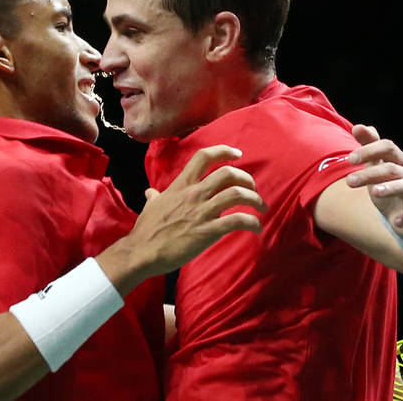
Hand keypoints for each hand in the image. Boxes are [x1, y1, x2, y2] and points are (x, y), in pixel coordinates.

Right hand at [129, 145, 266, 278]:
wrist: (142, 252)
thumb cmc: (146, 230)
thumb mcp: (150, 207)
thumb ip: (155, 197)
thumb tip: (150, 193)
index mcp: (181, 185)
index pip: (204, 157)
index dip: (224, 151)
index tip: (237, 154)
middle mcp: (193, 194)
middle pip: (228, 173)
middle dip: (246, 179)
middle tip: (253, 189)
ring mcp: (201, 212)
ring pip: (237, 194)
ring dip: (255, 199)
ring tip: (261, 207)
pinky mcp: (207, 231)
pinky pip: (237, 221)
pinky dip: (252, 222)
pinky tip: (256, 228)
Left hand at [345, 124, 402, 240]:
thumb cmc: (390, 186)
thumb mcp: (377, 167)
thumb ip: (368, 147)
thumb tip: (358, 126)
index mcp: (399, 161)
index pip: (388, 147)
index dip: (369, 150)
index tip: (350, 159)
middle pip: (392, 168)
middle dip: (370, 174)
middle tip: (349, 181)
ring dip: (391, 188)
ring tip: (374, 192)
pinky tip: (396, 221)